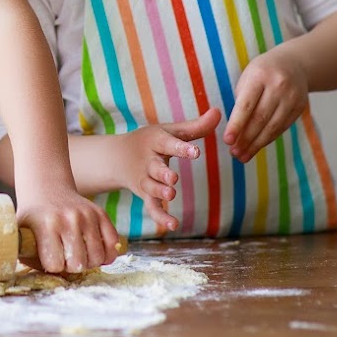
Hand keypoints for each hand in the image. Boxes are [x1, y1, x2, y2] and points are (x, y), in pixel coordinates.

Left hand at [16, 186, 120, 273]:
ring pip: (98, 257)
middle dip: (72, 267)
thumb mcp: (21, 233)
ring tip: (79, 254)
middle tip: (66, 259)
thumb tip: (38, 277)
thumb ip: (25, 255)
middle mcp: (69, 219)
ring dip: (89, 262)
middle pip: (79, 264)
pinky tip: (94, 251)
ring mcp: (87, 216)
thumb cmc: (33, 217)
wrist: (47, 188)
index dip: (53, 267)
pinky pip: (113, 244)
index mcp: (46, 225)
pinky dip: (106, 253)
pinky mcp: (101, 213)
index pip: (55, 264)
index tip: (50, 260)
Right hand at [108, 109, 221, 229]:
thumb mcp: (170, 131)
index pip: (168, 144)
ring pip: (151, 187)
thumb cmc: (151, 141)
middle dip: (163, 173)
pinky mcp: (144, 195)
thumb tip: (219, 112)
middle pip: (155, 168)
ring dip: (159, 192)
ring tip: (171, 195)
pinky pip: (151, 207)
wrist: (117, 157)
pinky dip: (160, 217)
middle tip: (173, 178)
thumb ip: (197, 126)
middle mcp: (148, 161)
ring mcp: (144, 179)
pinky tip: (173, 225)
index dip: (181, 148)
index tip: (195, 152)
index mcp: (155, 141)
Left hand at [224, 46, 309, 161]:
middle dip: (246, 139)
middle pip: (260, 118)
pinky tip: (257, 147)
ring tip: (243, 156)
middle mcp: (278, 86)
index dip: (236, 125)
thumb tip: (234, 132)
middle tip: (234, 153)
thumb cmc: (262, 72)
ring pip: (273, 126)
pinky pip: (282, 127)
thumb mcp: (248, 78)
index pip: (246, 105)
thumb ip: (241, 101)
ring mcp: (292, 97)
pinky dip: (268, 139)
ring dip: (256, 144)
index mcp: (260, 75)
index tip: (227, 140)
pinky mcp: (300, 107)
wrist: (294, 64)